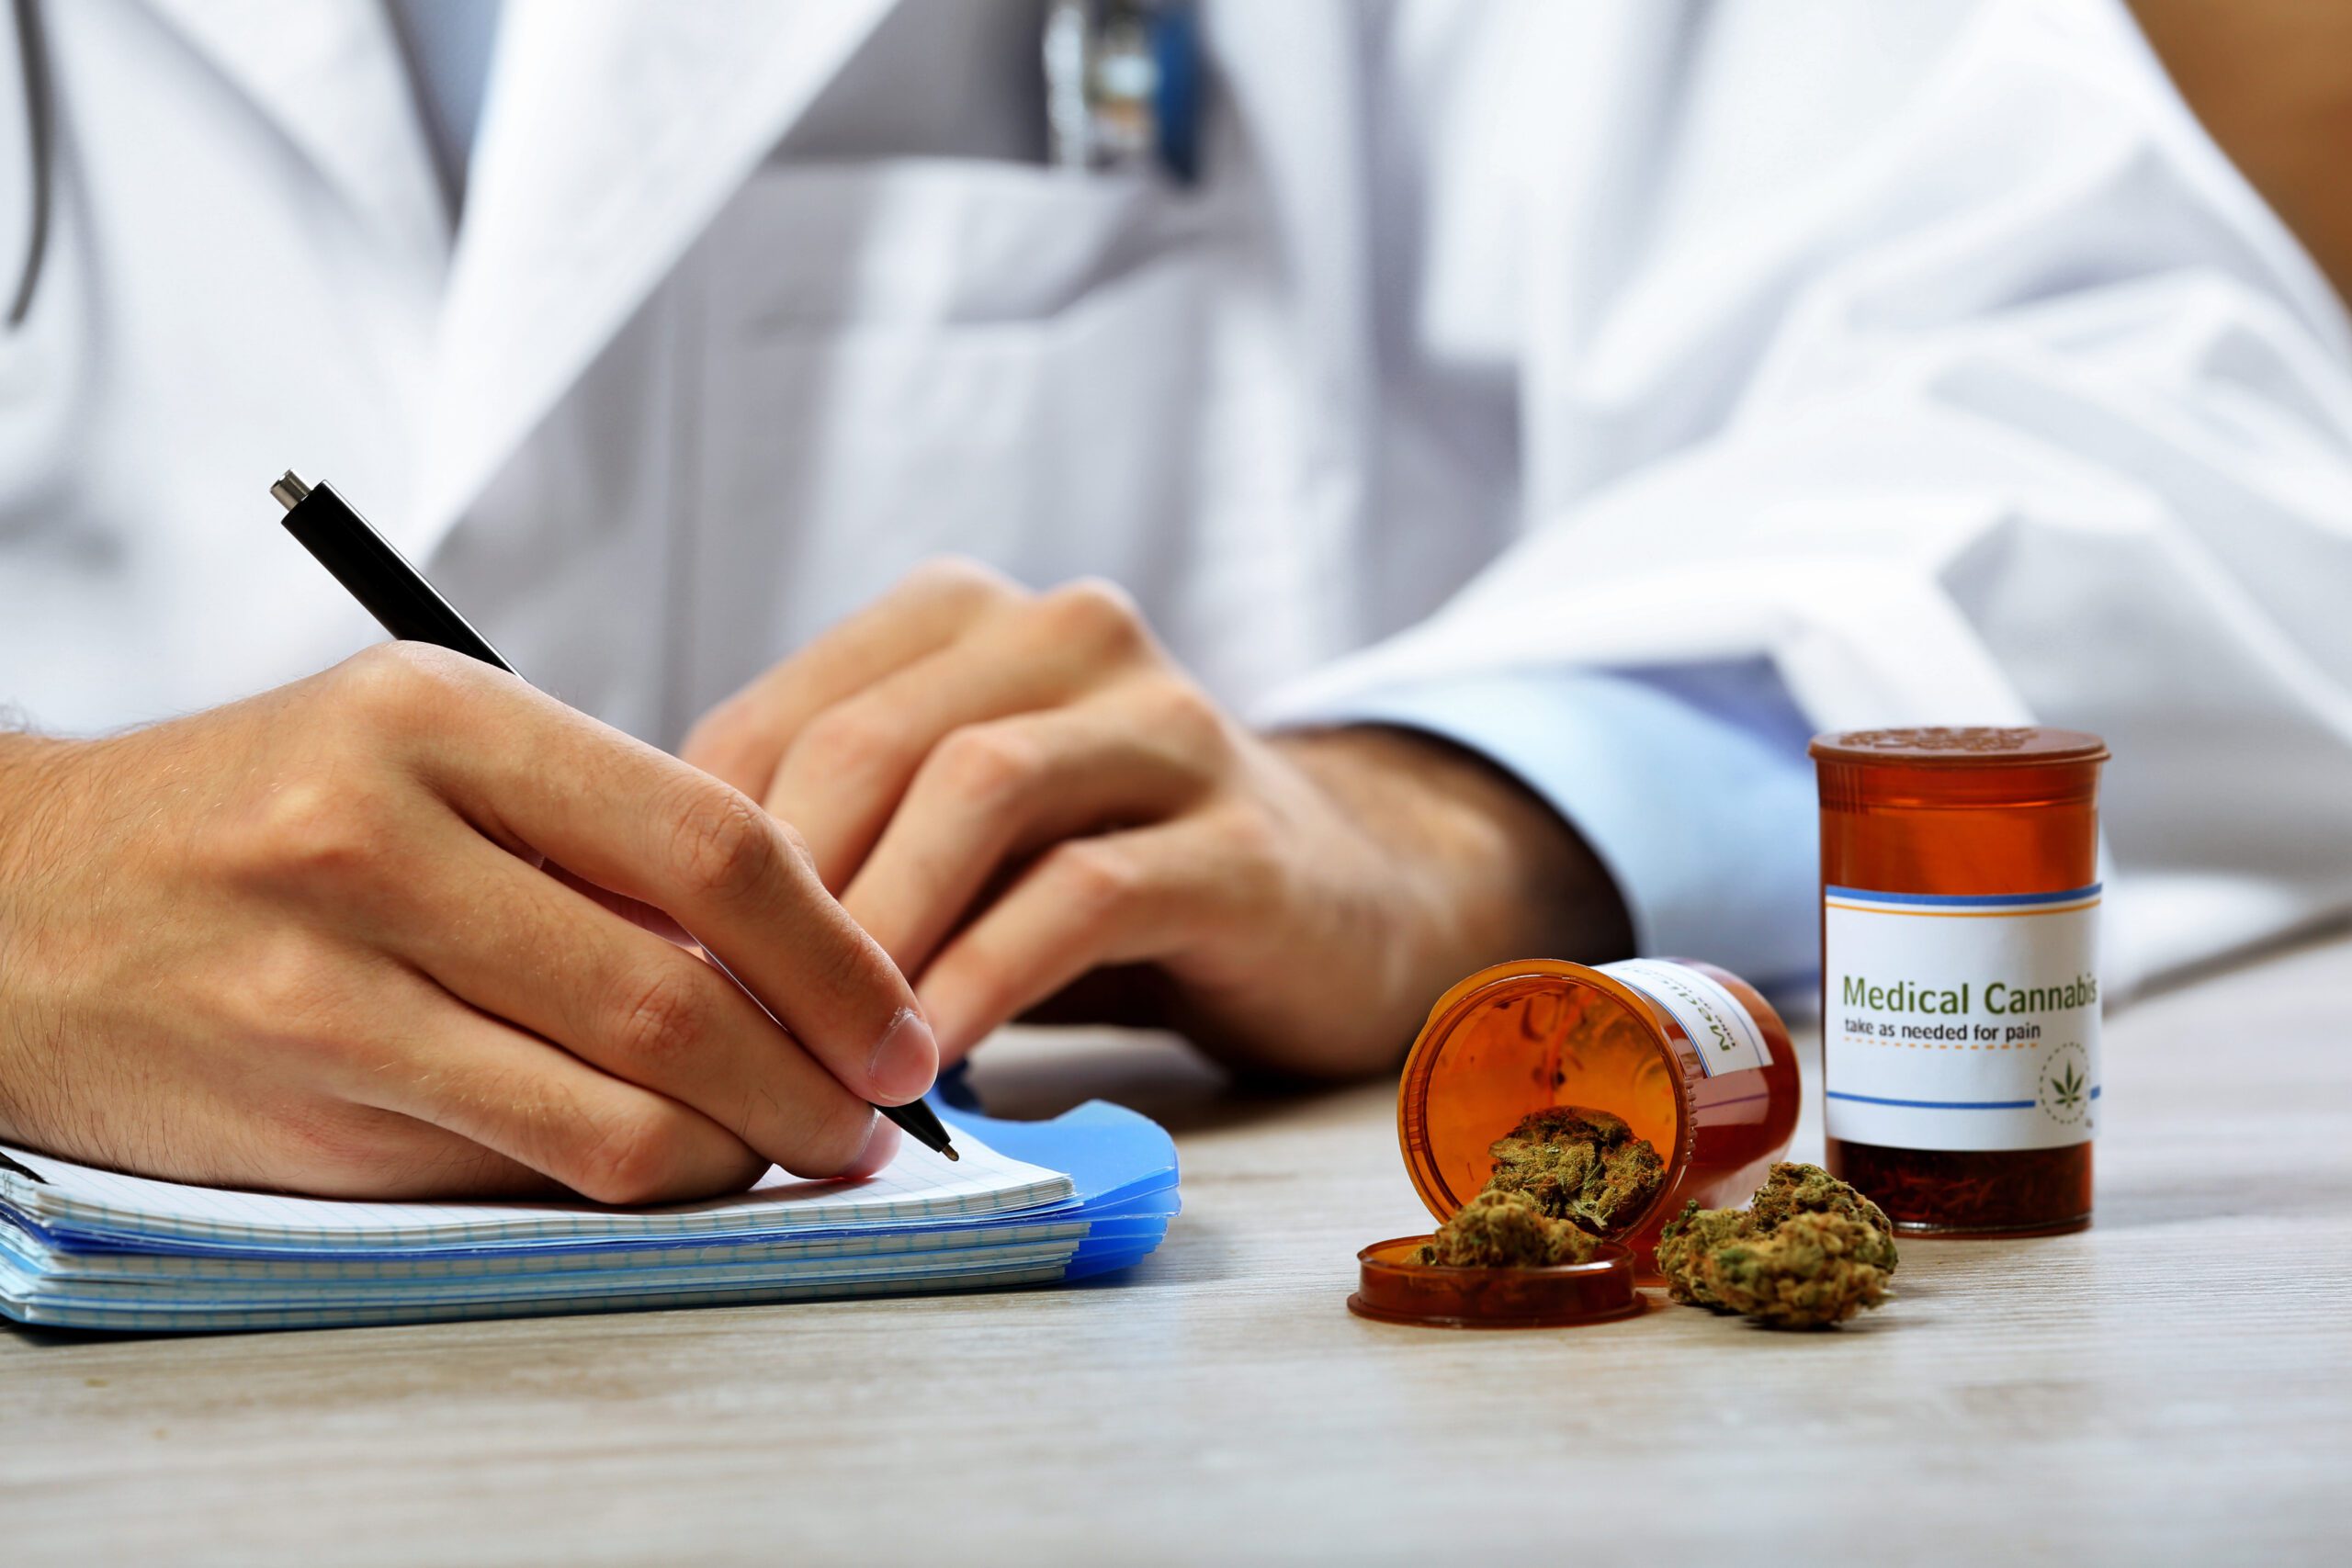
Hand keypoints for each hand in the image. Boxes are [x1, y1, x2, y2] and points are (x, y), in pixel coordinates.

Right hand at [0, 645, 936, 1200]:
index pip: (711, 840)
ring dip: (737, 1153)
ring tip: (798, 1152)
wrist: (21, 903)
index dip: (837, 949)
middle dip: (812, 1076)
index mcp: (442, 717)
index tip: (899, 1015)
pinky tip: (673, 1171)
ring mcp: (324, 982)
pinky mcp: (298, 1103)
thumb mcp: (425, 752)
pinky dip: (624, 1184)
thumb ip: (595, 836)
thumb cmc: (261, 816)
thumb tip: (796, 956)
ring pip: (607, 1110)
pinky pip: (513, 1168)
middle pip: (673, 992)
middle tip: (875, 1115)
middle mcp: (377, 836)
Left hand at [683, 562, 1629, 1076]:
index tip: (657, 982)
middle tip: (720, 1027)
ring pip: (976, 793)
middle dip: (776, 900)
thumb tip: (654, 953)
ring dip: (879, 936)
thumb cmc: (1102, 881)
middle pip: (867, 744)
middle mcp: (1065, 633)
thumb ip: (833, 854)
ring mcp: (1167, 722)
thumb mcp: (954, 844)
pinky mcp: (1240, 835)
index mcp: (963, 618)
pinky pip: (1084, 896)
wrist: (1340, 907)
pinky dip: (988, 981)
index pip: (778, 719)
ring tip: (821, 1054)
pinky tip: (934, 1063)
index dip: (698, 860)